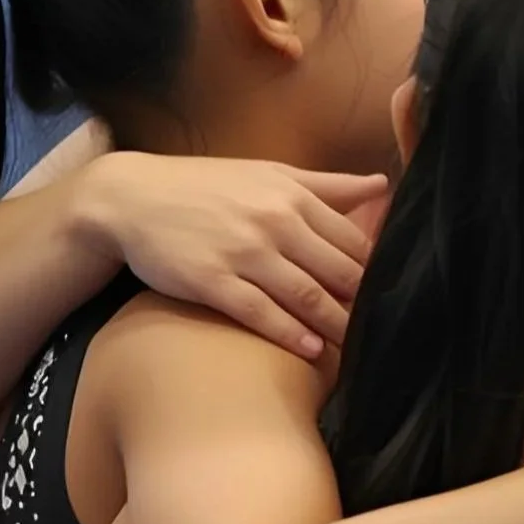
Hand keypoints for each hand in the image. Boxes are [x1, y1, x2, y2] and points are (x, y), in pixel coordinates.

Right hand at [72, 152, 391, 358]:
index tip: (393, 296)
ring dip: (337, 326)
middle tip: (387, 331)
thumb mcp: (270, 173)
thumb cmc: (207, 186)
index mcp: (293, 196)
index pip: (354, 241)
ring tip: (358, 348)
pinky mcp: (211, 281)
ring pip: (307, 295)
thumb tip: (383, 184)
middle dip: (365, 304)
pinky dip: (291, 334)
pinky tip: (311, 350)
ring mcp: (242, 253)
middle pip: (339, 271)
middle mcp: (274, 223)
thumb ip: (328, 185)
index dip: (376, 272)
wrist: (130, 197)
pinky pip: (260, 313)